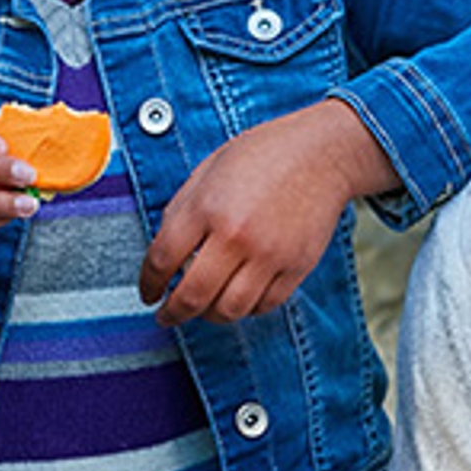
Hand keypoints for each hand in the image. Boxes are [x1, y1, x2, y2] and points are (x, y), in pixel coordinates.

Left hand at [140, 101, 390, 325]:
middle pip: (193, 296)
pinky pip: (264, 305)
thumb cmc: (262, 156)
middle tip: (166, 316)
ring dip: (209, 316)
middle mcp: (236, 235)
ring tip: (203, 309)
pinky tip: (237, 297)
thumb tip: (163, 255)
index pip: (163, 260)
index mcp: (207, 207)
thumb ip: (181, 212)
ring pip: (229, 310)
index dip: (149, 283)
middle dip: (173, 313)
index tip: (148, 293)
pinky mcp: (296, 267)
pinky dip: (246, 309)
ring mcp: (269, 255)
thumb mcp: (208, 171)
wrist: (322, 153)